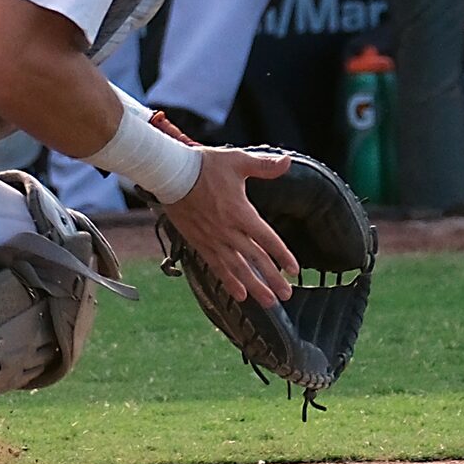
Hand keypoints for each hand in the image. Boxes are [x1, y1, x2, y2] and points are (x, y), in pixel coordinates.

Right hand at [163, 147, 301, 305]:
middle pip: (255, 259)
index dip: (282, 255)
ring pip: (237, 269)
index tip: (294, 270)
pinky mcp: (199, 242)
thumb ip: (263, 166)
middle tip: (286, 294)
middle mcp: (229, 231)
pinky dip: (229, 282)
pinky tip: (239, 294)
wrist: (169, 174)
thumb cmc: (203, 166)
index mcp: (241, 212)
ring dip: (254, 286)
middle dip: (272, 279)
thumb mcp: (236, 161)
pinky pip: (216, 267)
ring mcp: (213, 239)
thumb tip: (287, 162)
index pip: (267, 239)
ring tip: (268, 301)